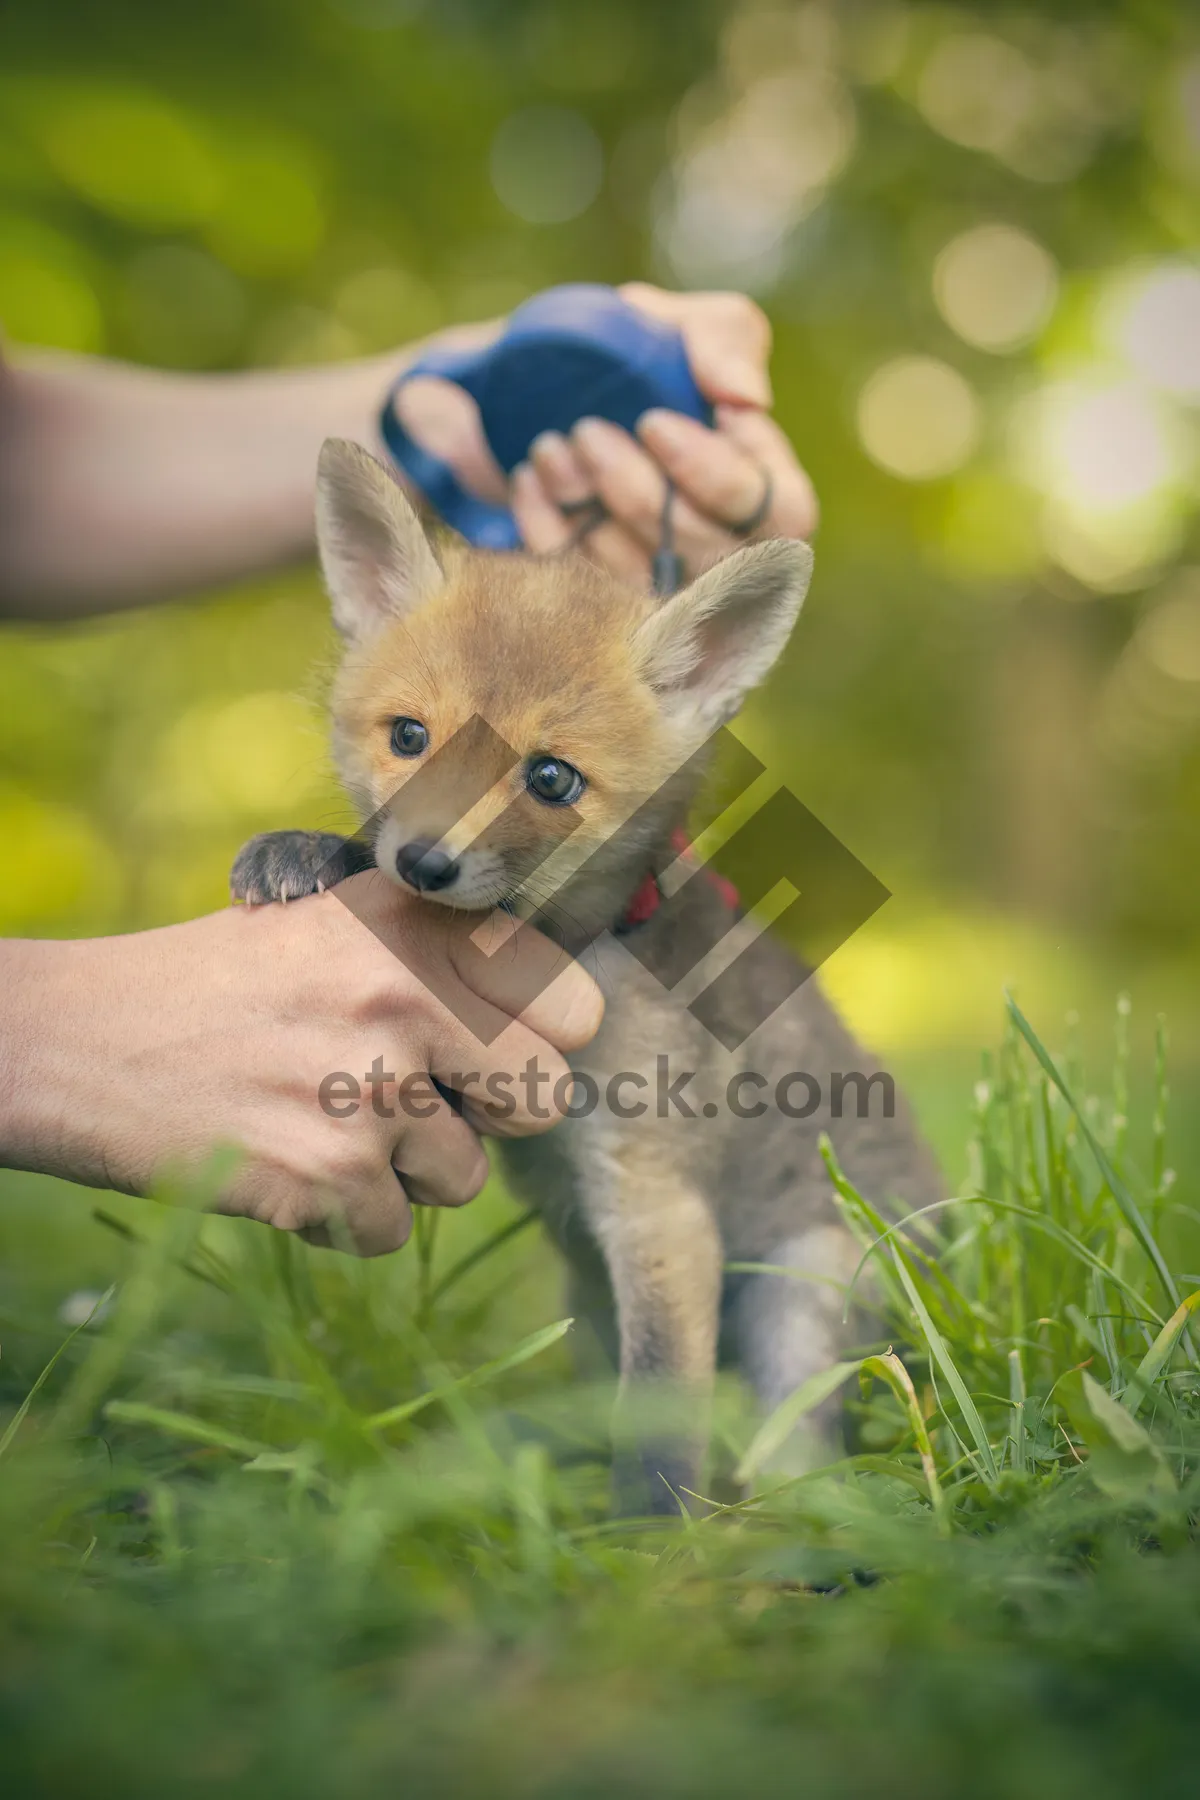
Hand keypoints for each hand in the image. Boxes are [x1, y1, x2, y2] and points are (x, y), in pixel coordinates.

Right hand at [0, 877, 601, 1255]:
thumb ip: (438, 956)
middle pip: (544, 1101)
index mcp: (417, 924)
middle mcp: (409, 996)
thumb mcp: (328, 925)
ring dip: (400, 1170)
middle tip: (412, 1099)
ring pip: (463, 1178)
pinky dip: (337, 1218)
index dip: (539, 1039)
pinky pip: (386, 1232)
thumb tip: (566, 1021)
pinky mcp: (327, 1176)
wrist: (73, 1043)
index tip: (494, 1051)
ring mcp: (371, 1089)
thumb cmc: (210, 985)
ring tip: (317, 1120)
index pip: (574, 1007)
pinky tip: (278, 1161)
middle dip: (485, 1115)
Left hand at [390, 286, 816, 589]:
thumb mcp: (681, 330)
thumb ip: (723, 339)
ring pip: (642, 579)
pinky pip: (579, 586)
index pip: (782, 513)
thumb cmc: (635, 358)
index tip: (654, 422)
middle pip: (707, 555)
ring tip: (549, 446)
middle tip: (588, 432)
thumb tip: (746, 396)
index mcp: (768, 495)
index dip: (720, 475)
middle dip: (642, 495)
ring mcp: (662, 589)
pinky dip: (547, 529)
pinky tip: (529, 478)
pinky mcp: (596, 604)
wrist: (539, 395)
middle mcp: (725, 554)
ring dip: (590, 509)